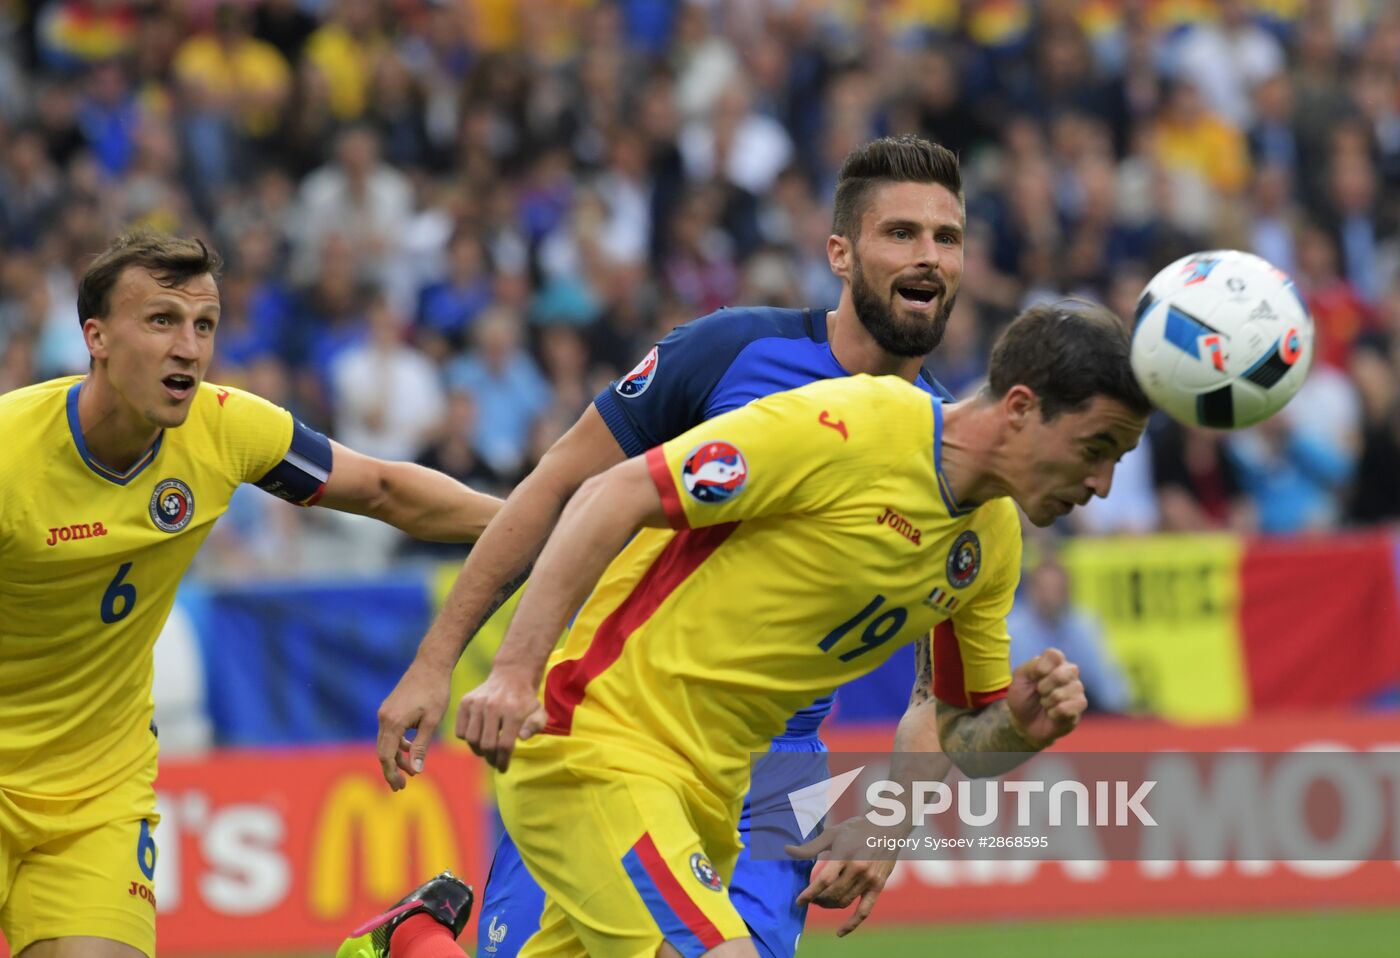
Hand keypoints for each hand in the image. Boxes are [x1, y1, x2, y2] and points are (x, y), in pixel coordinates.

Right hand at [376, 657, 452, 790]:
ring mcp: (384, 712)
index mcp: (393, 722)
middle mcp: (384, 718)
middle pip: (382, 751)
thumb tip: (416, 771)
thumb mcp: (432, 721)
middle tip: (402, 786)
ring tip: (411, 770)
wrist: (431, 664)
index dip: (391, 774)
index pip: (386, 756)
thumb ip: (421, 746)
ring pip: (385, 742)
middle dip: (391, 770)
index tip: (400, 787)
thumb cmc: (435, 691)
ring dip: (396, 757)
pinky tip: (410, 749)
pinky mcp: (389, 708)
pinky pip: (389, 732)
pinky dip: (398, 744)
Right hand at [455, 667, 546, 771]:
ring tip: (486, 750)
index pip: (504, 745)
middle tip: (494, 761)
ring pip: (471, 739)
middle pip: (486, 745)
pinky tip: (478, 736)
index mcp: (513, 711)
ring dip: (478, 750)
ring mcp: (477, 703)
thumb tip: (523, 737)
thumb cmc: (526, 701)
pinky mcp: (465, 702)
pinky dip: (467, 739)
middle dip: (491, 758)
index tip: (503, 768)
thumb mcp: (539, 712)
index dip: (502, 761)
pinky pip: (460, 731)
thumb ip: (536, 725)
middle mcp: (493, 706)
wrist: (511, 676)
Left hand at [785, 816, 899, 936]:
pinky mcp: (877, 887)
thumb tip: (786, 850)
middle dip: (817, 900)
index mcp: (845, 855)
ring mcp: (869, 879)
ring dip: (829, 906)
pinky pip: (864, 911)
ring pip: (844, 902)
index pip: (824, 880)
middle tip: (811, 898)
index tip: (798, 901)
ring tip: (821, 902)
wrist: (887, 827)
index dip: (809, 893)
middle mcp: (858, 869)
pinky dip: (852, 924)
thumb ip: (810, 847)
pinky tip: (840, 932)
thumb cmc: (856, 828)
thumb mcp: (832, 834)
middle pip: (833, 894)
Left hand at [1007, 647, 1085, 747]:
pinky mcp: (1079, 706)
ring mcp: (1076, 689)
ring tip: (1044, 703)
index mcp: (1054, 662)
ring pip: (1066, 691)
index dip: (1042, 667)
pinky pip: (1069, 707)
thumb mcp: (1020, 678)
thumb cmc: (1023, 696)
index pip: (1054, 655)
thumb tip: (1044, 668)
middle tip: (1039, 692)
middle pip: (1063, 673)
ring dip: (1048, 701)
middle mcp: (1068, 672)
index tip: (1033, 676)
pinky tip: (1051, 713)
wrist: (1024, 721)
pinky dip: (1054, 712)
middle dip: (1044, 686)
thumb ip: (1030, 667)